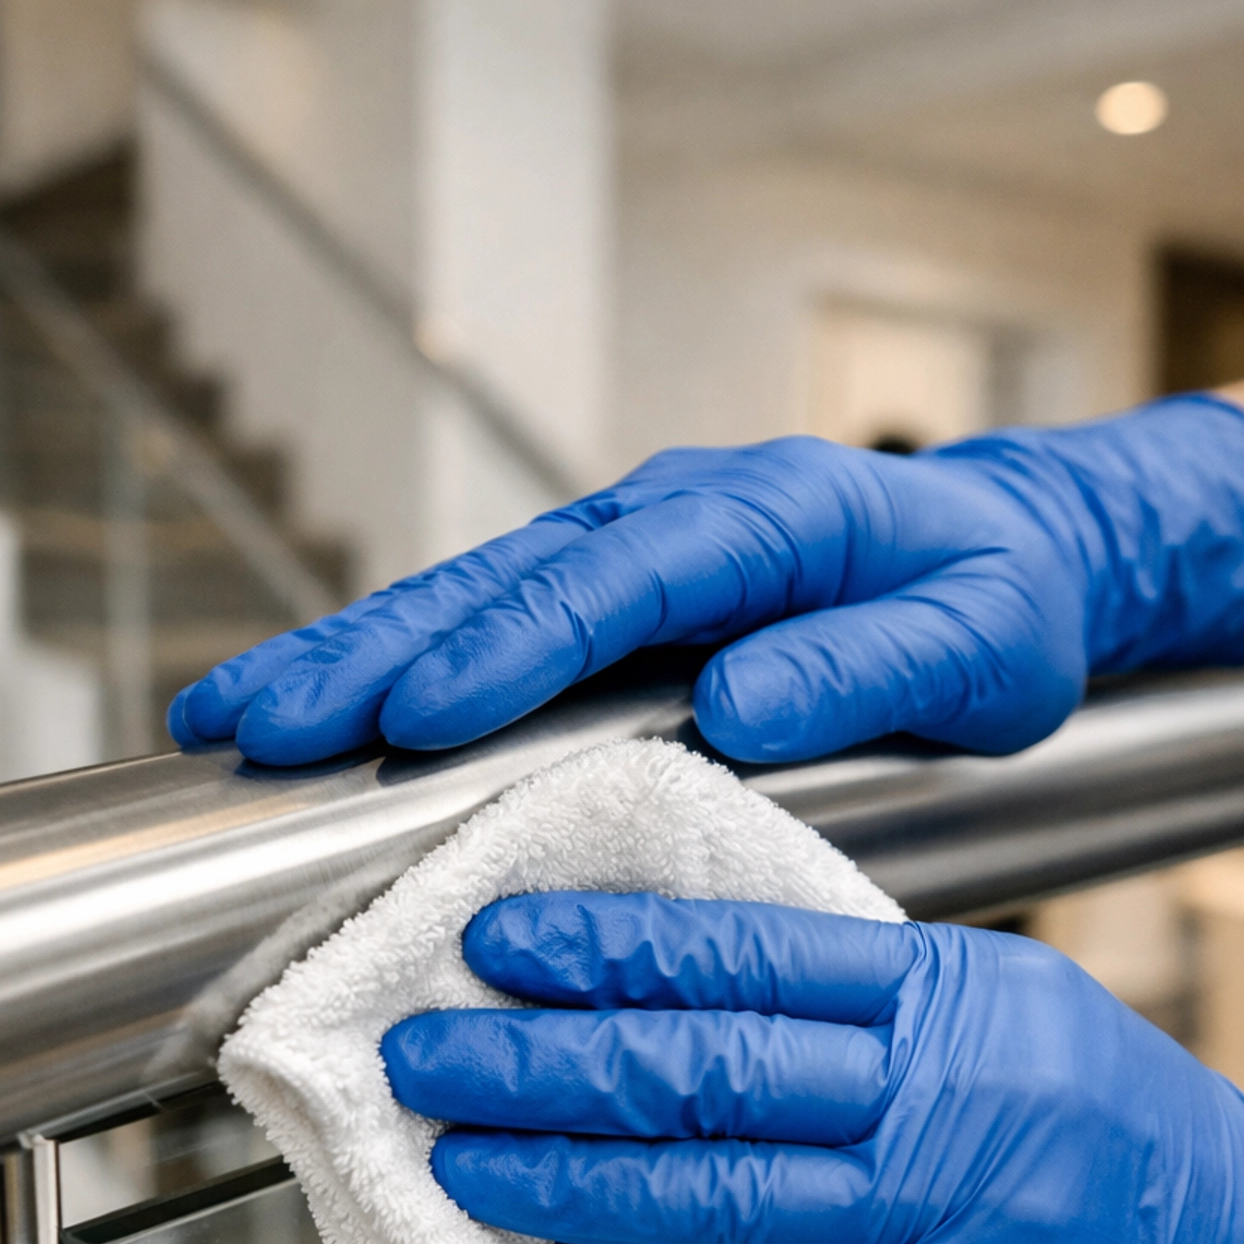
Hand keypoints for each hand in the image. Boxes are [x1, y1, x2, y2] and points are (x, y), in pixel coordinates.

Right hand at [171, 395, 1243, 766]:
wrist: (1011, 554)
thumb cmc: (997, 606)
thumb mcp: (978, 646)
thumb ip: (870, 666)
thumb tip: (743, 697)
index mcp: (762, 518)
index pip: (613, 584)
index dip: (510, 650)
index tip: (422, 718)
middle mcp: (670, 518)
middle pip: (497, 581)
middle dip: (370, 654)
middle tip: (260, 725)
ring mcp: (626, 551)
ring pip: (463, 598)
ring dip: (345, 658)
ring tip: (232, 721)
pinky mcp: (604, 595)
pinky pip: (482, 624)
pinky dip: (390, 664)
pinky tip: (313, 712)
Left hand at [381, 892, 1243, 1243]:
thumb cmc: (1104, 1120)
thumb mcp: (999, 1006)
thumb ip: (859, 992)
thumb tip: (675, 975)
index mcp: (946, 989)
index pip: (746, 954)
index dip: (609, 948)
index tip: (500, 943)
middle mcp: (942, 1089)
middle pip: (711, 1064)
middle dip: (549, 1059)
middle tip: (428, 1052)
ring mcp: (943, 1213)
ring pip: (724, 1187)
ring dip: (572, 1173)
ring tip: (460, 1158)